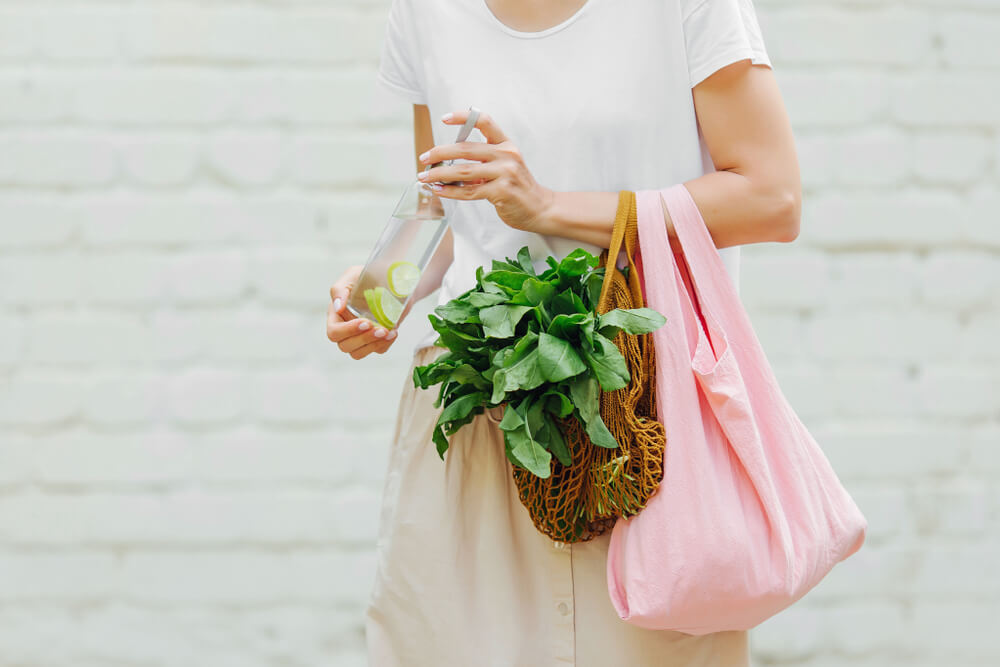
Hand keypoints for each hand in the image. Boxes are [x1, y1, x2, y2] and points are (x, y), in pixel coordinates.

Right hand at [327, 265, 397, 359]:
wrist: (393, 279)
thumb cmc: (368, 275)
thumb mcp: (352, 275)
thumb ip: (339, 289)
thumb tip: (337, 307)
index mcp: (336, 314)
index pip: (334, 332)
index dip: (347, 331)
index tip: (365, 322)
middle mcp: (346, 328)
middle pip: (345, 346)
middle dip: (364, 339)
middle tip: (381, 328)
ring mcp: (360, 336)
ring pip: (358, 353)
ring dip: (373, 344)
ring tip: (389, 332)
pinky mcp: (375, 339)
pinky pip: (377, 350)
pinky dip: (385, 344)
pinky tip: (393, 332)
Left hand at [417, 109, 554, 233]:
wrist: (540, 208)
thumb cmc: (518, 187)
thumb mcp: (505, 166)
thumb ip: (482, 161)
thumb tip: (448, 163)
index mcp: (506, 144)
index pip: (484, 121)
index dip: (462, 117)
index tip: (443, 119)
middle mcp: (506, 155)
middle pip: (466, 148)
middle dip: (440, 153)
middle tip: (424, 157)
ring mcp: (505, 173)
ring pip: (464, 171)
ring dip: (440, 174)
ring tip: (425, 177)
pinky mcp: (501, 191)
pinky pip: (469, 191)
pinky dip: (451, 191)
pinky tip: (439, 190)